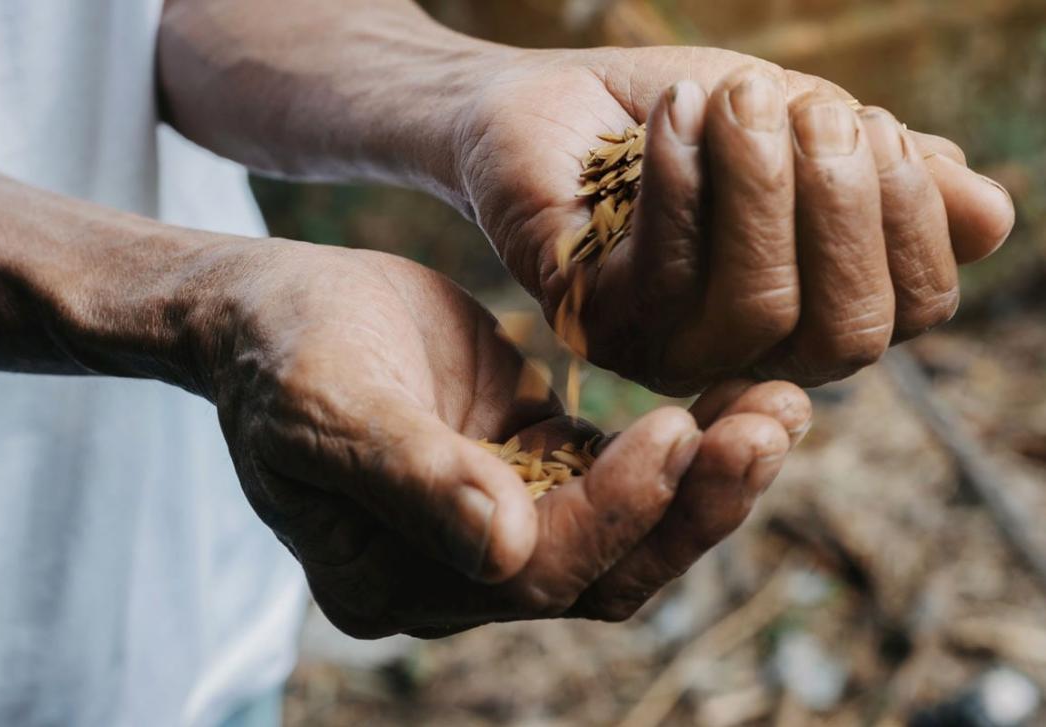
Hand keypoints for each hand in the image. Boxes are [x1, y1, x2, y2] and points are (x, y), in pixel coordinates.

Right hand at [202, 242, 810, 636]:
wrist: (270, 309)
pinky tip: (737, 398)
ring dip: (707, 478)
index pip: (530, 574)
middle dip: (692, 505)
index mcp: (395, 578)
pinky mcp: (530, 466)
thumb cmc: (281, 349)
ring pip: (627, 529)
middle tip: (768, 426)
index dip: (612, 512)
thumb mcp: (324, 404)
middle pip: (601, 570)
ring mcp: (498, 523)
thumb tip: (500, 550)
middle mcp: (457, 572)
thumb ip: (409, 476)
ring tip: (777, 407)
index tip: (678, 429)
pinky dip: (682, 448)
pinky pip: (620, 474)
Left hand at [457, 46, 1014, 392]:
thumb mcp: (797, 124)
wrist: (553, 102)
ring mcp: (668, 348)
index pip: (906, 312)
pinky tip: (676, 112)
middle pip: (844, 336)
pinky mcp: (596, 323)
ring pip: (756, 309)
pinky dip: (683, 181)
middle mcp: (747, 350)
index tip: (876, 128)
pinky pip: (662, 276)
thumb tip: (991, 216)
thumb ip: (881, 172)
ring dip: (763, 188)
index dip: (913, 222)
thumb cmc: (681, 118)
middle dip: (844, 209)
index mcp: (809, 307)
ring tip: (738, 96)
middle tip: (810, 111)